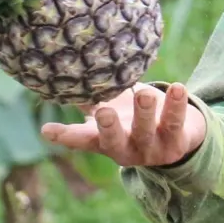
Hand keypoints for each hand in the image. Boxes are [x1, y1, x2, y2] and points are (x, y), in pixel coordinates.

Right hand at [39, 82, 205, 168]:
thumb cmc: (134, 120)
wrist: (176, 139)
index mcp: (106, 142)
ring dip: (144, 112)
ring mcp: (151, 148)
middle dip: (109, 127)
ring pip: (146, 131)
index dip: (65, 136)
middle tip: (104, 112)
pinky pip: (176, 122)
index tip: (46, 130)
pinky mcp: (176, 142)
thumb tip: (61, 74)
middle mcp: (126, 148)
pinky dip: (176, 105)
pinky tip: (177, 88)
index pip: (83, 139)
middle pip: (115, 140)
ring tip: (143, 94)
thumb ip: (91, 100)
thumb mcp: (113, 112)